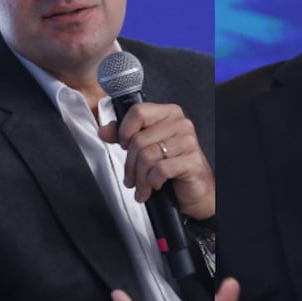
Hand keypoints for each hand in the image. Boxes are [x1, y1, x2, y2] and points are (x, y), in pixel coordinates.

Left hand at [99, 102, 213, 219]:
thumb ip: (125, 136)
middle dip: (130, 164)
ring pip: (147, 156)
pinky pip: (160, 170)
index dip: (124, 131)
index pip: (138, 111)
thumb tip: (104, 131)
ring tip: (141, 186)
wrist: (197, 189)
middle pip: (139, 139)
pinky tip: (155, 185)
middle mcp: (181, 124)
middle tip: (131, 177)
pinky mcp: (192, 161)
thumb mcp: (147, 148)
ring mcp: (189, 142)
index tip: (124, 145)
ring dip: (140, 178)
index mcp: (169, 114)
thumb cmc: (173, 166)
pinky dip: (153, 182)